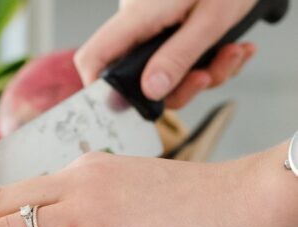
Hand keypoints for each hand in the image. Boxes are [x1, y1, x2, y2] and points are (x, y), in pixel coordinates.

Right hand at [75, 0, 256, 108]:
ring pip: (165, 72)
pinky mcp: (171, 27)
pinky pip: (180, 58)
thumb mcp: (212, 18)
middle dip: (180, 87)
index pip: (94, 57)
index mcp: (138, 16)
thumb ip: (179, 56)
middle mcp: (139, 23)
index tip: (125, 107)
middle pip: (137, 76)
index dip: (99, 88)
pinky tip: (233, 47)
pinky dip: (210, 60)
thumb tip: (151, 90)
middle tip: (208, 76)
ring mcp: (154, 26)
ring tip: (234, 53)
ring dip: (204, 73)